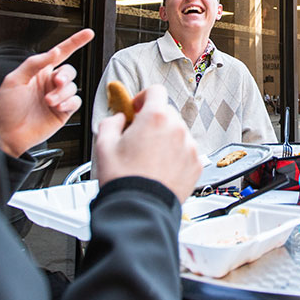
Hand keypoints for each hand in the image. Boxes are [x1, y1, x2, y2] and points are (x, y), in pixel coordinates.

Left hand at [0, 28, 93, 156]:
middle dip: (64, 76)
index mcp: (38, 72)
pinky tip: (57, 107)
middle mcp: (49, 83)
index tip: (88, 34)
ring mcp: (57, 98)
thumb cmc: (4, 108)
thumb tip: (54, 51)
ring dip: (62, 93)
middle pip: (69, 71)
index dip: (75, 42)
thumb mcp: (14, 79)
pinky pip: (75, 102)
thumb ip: (35, 63)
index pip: (60, 53)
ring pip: (72, 87)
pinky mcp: (63, 112)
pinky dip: (68, 103)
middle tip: (56, 82)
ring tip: (48, 102)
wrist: (5, 135)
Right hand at [93, 85, 201, 201]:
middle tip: (138, 138)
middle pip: (167, 113)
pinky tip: (160, 169)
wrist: (140, 209)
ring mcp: (189, 147)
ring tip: (148, 159)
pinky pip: (186, 151)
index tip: (136, 109)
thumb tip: (119, 118)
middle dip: (153, 121)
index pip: (155, 91)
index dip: (143, 98)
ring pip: (177, 133)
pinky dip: (175, 156)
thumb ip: (112, 122)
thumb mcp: (104, 144)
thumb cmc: (123, 179)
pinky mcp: (196, 164)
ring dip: (165, 139)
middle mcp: (177, 129)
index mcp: (155, 118)